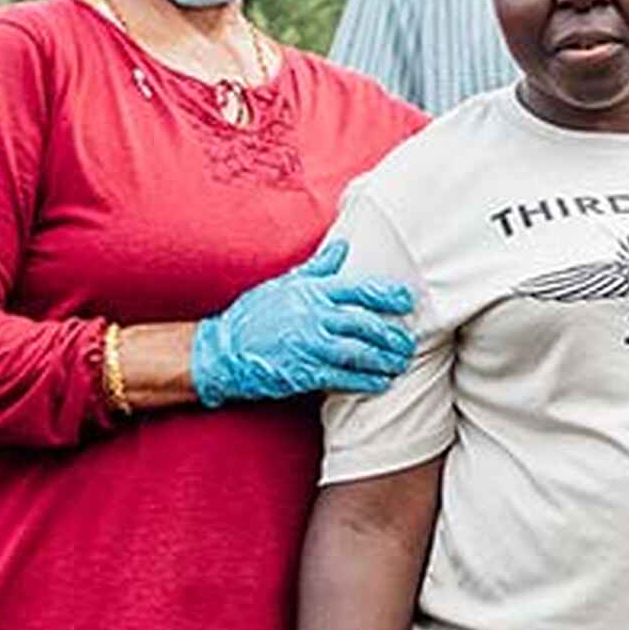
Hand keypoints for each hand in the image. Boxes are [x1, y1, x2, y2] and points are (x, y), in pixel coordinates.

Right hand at [190, 240, 415, 405]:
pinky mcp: (302, 371)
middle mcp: (314, 317)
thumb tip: (342, 247)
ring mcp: (308, 345)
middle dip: (392, 335)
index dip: (388, 296)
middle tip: (408, 343)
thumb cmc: (253, 315)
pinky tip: (380, 383)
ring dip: (384, 360)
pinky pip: (341, 377)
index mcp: (312, 292)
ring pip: (358, 352)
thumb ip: (318, 269)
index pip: (359, 289)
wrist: (220, 350)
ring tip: (400, 364)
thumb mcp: (284, 284)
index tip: (408, 301)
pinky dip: (364, 381)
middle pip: (365, 324)